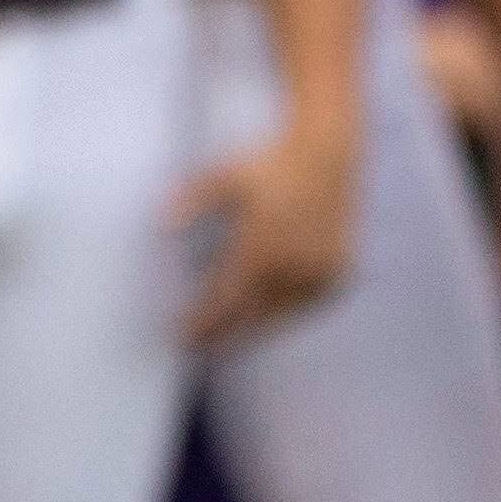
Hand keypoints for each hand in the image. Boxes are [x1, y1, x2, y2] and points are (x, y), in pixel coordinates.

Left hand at [169, 119, 356, 348]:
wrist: (327, 154)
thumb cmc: (269, 165)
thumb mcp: (224, 176)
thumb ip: (192, 199)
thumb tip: (160, 222)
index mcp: (263, 248)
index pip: (225, 304)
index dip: (200, 325)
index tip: (179, 338)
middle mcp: (294, 266)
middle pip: (251, 319)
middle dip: (222, 336)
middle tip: (197, 347)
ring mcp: (320, 272)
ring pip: (280, 317)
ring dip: (254, 329)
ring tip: (230, 338)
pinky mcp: (340, 273)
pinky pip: (306, 306)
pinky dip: (285, 314)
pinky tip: (267, 315)